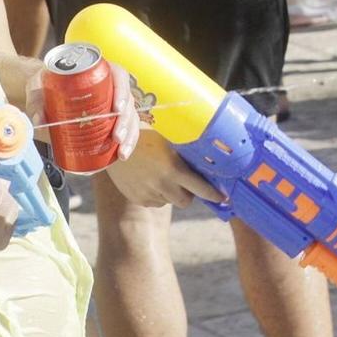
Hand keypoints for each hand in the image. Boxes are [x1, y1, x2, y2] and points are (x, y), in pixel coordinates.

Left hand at [27, 64, 140, 168]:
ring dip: (130, 135)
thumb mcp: (38, 87)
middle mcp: (110, 85)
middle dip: (125, 121)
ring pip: (130, 117)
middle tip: (117, 137)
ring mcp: (113, 102)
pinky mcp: (111, 118)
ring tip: (122, 152)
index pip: (119, 76)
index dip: (122, 92)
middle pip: (127, 100)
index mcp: (98, 71)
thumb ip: (36, 101)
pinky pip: (125, 128)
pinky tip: (122, 155)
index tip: (117, 109)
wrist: (45, 90)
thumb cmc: (45, 84)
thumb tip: (40, 120)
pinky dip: (127, 142)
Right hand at [103, 131, 219, 208]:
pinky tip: (151, 178)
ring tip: (164, 174)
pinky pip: (156, 202)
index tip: (225, 199)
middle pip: (186, 201)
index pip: (201, 188)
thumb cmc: (144, 133)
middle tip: (188, 181)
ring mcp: (148, 194)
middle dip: (191, 193)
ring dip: (173, 193)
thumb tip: (210, 153)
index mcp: (173, 169)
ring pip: (170, 201)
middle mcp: (162, 185)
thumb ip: (187, 149)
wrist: (111, 144)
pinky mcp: (138, 199)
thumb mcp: (169, 138)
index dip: (215, 195)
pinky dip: (158, 194)